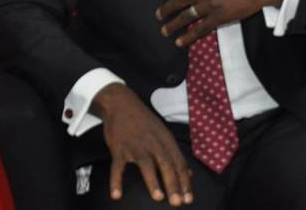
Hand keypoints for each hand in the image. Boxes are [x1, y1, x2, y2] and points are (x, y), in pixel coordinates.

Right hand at [91, 83, 193, 205]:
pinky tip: (117, 195)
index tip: (189, 198)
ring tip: (158, 197)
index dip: (185, 181)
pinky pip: (117, 167)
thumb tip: (189, 173)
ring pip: (146, 165)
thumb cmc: (143, 121)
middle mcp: (153, 143)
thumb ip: (175, 154)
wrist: (122, 104)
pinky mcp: (119, 148)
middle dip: (173, 184)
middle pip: (166, 164)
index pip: (179, 162)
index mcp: (166, 140)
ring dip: (153, 182)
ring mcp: (136, 146)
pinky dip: (116, 181)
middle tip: (178, 202)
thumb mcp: (163, 133)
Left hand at [157, 0, 285, 47]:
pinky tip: (180, 41)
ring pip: (186, 16)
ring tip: (165, 31)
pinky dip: (188, 36)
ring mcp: (210, 4)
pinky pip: (200, 28)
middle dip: (166, 10)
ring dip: (173, 25)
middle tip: (159, 15)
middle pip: (178, 1)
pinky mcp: (220, 17)